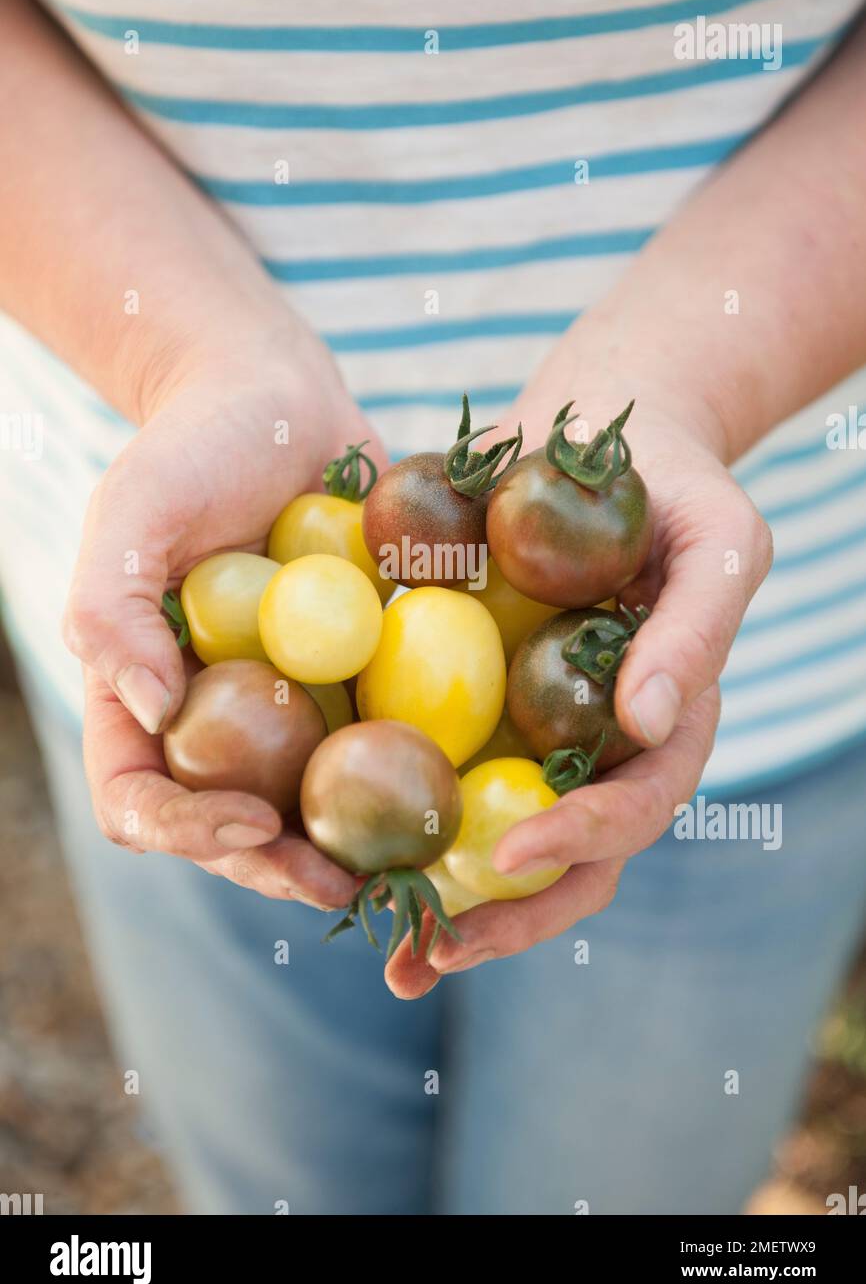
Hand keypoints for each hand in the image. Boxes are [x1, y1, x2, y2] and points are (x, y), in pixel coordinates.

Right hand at [63, 320, 386, 908]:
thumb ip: (114, 607)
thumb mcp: (132, 508)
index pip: (141, 798)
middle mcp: (219, 718)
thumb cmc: (191, 445)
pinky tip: (468, 800)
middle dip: (283, 869)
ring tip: (411, 875)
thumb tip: (151, 708)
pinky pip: (387, 746)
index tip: (249, 823)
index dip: (185, 830)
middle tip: (343, 887)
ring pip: (318, 808)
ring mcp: (293, 707)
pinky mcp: (364, 680)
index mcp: (146, 697)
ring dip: (358, 852)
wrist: (279, 397)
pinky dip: (419, 784)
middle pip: (235, 828)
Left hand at [385, 320, 772, 997]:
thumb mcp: (716, 541)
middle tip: (428, 956)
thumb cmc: (674, 485)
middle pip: (558, 862)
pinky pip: (426, 764)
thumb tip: (647, 719)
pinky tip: (326, 840)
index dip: (582, 841)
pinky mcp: (463, 702)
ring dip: (435, 898)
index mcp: (662, 731)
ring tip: (375, 939)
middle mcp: (592, 752)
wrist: (590, 437)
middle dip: (500, 919)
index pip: (634, 811)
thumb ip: (696, 629)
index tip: (517, 851)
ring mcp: (527, 733)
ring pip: (486, 835)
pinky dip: (386, 809)